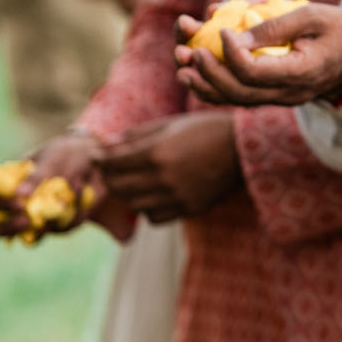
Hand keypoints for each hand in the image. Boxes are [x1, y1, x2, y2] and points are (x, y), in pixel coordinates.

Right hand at [0, 130, 109, 238]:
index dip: (2, 207)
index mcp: (11, 185)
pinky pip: (62, 229)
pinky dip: (74, 215)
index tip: (19, 205)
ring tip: (72, 193)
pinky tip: (82, 193)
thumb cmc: (66, 155)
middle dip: (11, 228)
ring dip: (51, 220)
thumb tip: (19, 194)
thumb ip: (36, 177)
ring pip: (33, 235)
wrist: (96, 161)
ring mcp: (38, 217)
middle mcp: (19, 205)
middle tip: (27, 220)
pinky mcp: (58, 224)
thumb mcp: (52, 160)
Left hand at [98, 111, 242, 222]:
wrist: (244, 148)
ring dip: (130, 194)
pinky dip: (149, 208)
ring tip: (136, 182)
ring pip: (135, 205)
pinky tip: (156, 195)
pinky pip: (155, 217)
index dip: (100, 160)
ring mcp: (177, 197)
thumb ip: (138, 135)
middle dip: (111, 178)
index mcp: (157, 153)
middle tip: (112, 171)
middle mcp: (163, 178)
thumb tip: (109, 144)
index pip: (112, 163)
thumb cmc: (207, 129)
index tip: (97, 157)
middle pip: (119, 187)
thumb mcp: (171, 124)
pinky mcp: (189, 209)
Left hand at [174, 3, 341, 107]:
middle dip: (206, 72)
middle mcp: (289, 93)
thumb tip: (231, 35)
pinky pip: (243, 97)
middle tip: (185, 51)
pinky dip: (219, 87)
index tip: (221, 28)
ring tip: (182, 67)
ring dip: (206, 85)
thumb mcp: (311, 16)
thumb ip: (272, 26)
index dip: (229, 53)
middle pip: (237, 93)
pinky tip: (200, 73)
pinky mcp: (279, 95)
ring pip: (236, 100)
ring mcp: (284, 98)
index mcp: (300, 73)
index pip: (253, 72)